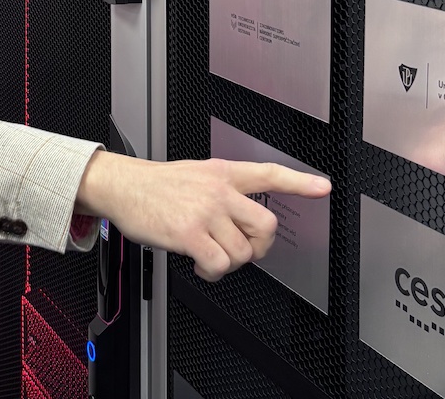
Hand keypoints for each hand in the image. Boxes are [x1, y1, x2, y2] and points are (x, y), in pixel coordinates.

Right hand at [74, 152, 329, 280]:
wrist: (122, 185)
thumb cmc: (155, 185)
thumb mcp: (196, 174)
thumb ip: (223, 192)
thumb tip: (242, 223)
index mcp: (223, 172)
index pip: (268, 173)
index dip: (299, 182)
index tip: (322, 187)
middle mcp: (219, 189)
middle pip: (265, 225)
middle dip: (258, 246)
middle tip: (240, 249)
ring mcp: (206, 211)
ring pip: (242, 252)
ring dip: (227, 262)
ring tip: (208, 254)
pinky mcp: (190, 233)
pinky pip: (219, 264)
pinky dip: (212, 272)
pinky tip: (198, 262)